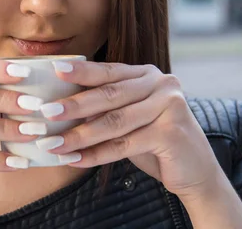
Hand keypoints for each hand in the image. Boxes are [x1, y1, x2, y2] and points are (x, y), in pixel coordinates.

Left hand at [36, 61, 222, 199]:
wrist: (195, 171)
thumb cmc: (154, 140)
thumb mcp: (130, 117)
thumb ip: (106, 107)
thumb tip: (59, 106)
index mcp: (148, 75)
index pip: (109, 71)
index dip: (81, 71)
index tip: (54, 71)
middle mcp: (161, 84)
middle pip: (109, 95)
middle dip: (74, 105)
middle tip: (46, 112)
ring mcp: (170, 106)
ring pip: (114, 122)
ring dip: (80, 135)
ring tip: (53, 144)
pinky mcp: (172, 133)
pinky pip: (125, 145)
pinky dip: (97, 154)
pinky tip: (75, 159)